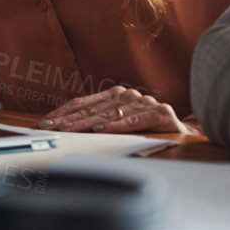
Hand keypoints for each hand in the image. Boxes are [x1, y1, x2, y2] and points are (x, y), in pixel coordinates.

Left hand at [36, 86, 187, 133]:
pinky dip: (117, 125)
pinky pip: (135, 121)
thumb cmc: (147, 129)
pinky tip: (101, 130)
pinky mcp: (162, 114)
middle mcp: (128, 96)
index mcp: (115, 96)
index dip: (62, 112)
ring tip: (68, 129)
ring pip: (110, 115)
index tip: (45, 122)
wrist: (184, 133)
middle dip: (68, 120)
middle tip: (50, 128)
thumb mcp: (119, 124)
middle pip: (92, 109)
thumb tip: (64, 129)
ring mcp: (145, 103)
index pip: (83, 103)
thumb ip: (97, 122)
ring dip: (86, 123)